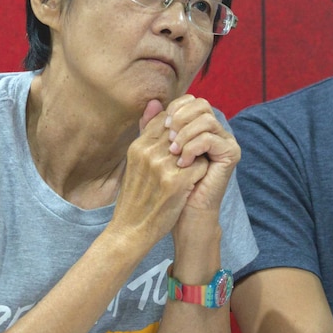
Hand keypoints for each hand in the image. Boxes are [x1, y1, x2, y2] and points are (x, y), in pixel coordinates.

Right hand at [109, 98, 209, 247]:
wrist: (131, 230)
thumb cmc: (136, 196)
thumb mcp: (134, 161)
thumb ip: (146, 132)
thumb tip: (156, 102)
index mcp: (138, 146)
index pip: (165, 119)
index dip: (179, 128)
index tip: (183, 139)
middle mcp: (149, 153)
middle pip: (181, 131)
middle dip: (190, 141)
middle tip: (192, 154)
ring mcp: (163, 167)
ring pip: (193, 146)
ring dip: (196, 156)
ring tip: (191, 169)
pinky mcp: (177, 183)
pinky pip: (199, 166)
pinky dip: (200, 172)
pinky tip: (194, 182)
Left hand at [162, 94, 239, 214]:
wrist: (183, 213)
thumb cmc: (168, 184)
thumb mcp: (156, 150)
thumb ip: (153, 127)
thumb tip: (153, 102)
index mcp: (199, 126)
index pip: (191, 101)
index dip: (175, 108)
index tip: (162, 126)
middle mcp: (215, 130)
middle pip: (202, 104)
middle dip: (181, 117)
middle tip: (168, 136)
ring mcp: (225, 141)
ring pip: (206, 120)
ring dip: (185, 134)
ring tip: (173, 152)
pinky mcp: (231, 153)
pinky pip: (210, 138)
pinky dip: (192, 148)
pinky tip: (182, 163)